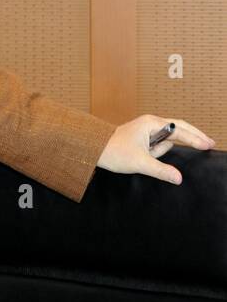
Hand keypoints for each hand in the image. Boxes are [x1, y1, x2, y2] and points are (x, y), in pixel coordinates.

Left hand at [97, 115, 215, 183]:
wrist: (92, 149)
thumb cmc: (113, 152)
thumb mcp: (140, 163)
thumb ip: (161, 170)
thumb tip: (179, 178)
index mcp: (151, 123)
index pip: (180, 130)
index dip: (195, 138)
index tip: (209, 145)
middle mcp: (150, 123)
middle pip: (179, 130)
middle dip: (192, 138)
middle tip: (209, 144)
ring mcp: (146, 129)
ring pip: (164, 142)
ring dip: (158, 153)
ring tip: (141, 157)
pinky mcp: (142, 136)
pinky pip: (155, 146)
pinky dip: (153, 153)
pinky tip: (141, 157)